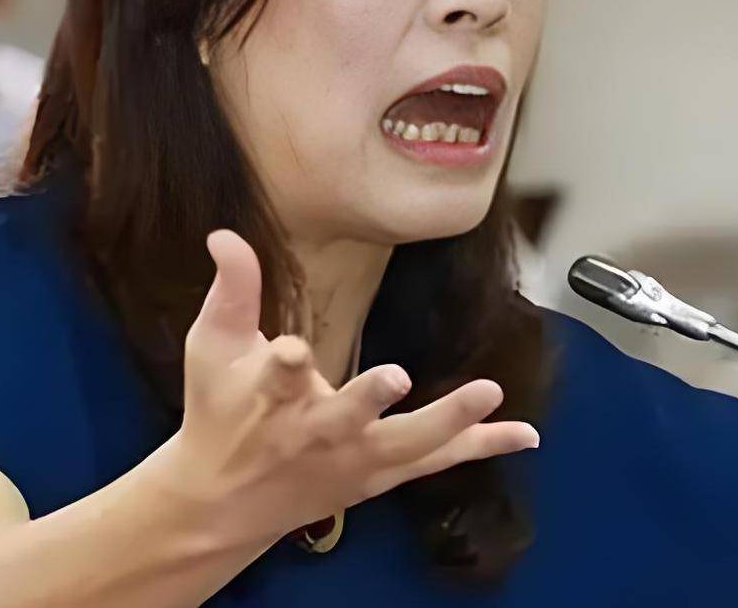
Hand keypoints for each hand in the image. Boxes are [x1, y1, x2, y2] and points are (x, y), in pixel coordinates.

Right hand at [161, 229, 539, 545]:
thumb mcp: (211, 347)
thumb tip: (224, 234)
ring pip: (404, 445)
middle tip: (396, 375)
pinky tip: (525, 434)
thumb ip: (232, 289)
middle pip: (346, 418)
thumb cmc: (218, 414)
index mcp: (269, 397)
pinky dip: (479, 447)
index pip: (276, 376)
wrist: (221, 504)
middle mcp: (313, 432)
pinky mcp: (378, 476)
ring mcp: (351, 459)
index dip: (283, 362)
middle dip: (368, 398)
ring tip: (489, 392)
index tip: (290, 349)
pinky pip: (435, 461)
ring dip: (448, 420)